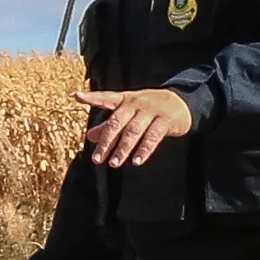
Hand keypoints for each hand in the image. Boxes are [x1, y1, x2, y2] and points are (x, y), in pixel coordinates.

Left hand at [78, 86, 196, 166]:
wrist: (182, 102)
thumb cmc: (149, 109)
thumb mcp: (129, 113)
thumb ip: (109, 124)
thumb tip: (89, 136)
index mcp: (124, 100)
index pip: (106, 98)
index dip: (92, 97)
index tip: (77, 96)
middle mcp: (135, 104)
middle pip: (117, 122)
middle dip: (106, 141)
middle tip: (96, 159)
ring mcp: (151, 111)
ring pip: (133, 131)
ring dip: (122, 149)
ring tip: (113, 164)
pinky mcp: (165, 120)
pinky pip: (153, 137)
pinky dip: (144, 150)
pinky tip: (136, 161)